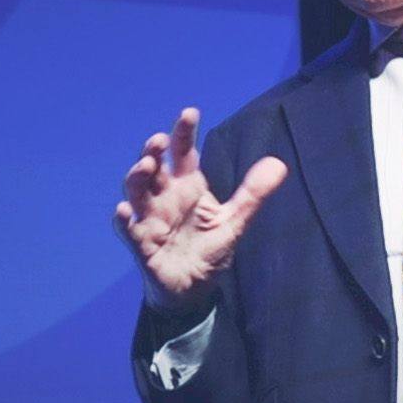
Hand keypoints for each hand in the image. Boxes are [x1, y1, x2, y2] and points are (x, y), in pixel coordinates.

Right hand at [113, 107, 286, 313]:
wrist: (193, 289)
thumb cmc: (208, 249)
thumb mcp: (234, 221)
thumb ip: (253, 194)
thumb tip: (278, 163)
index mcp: (187, 187)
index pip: (183, 153)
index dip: (184, 133)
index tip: (190, 113)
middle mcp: (165, 197)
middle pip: (154, 167)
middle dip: (153, 151)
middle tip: (160, 140)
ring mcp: (150, 219)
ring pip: (137, 192)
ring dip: (138, 177)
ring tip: (146, 166)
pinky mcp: (142, 244)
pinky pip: (128, 230)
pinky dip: (124, 220)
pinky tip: (124, 210)